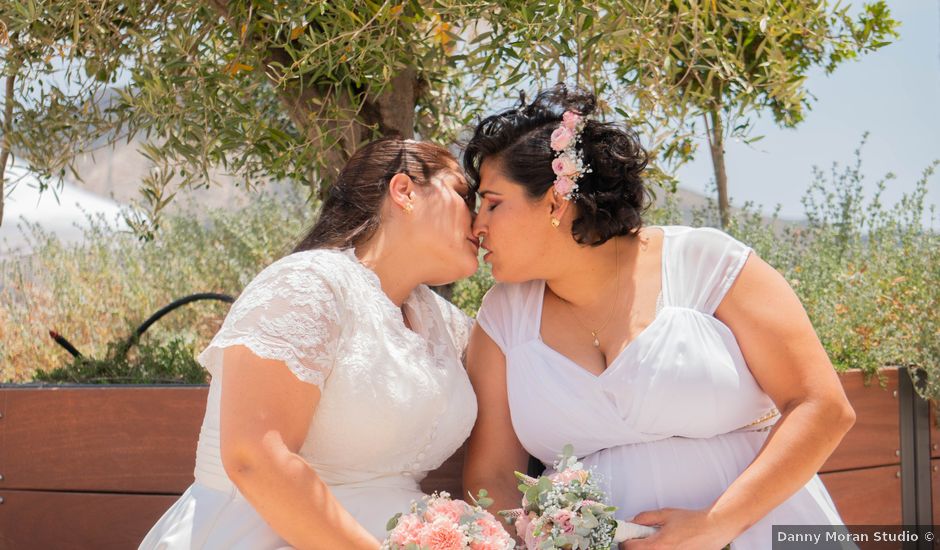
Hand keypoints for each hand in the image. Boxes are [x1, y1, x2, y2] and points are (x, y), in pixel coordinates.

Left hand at [619, 507, 733, 549]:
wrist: (714, 529)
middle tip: (639, 538)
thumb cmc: (693, 522)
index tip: (625, 536)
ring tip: (656, 540)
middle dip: (635, 546)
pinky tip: (666, 544)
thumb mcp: (665, 514)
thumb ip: (645, 518)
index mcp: (658, 546)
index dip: (624, 541)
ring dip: (647, 548)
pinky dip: (659, 549)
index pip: (629, 548)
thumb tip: (631, 521)